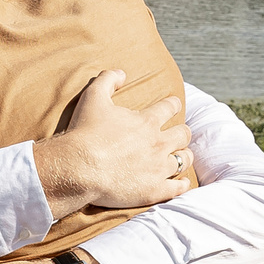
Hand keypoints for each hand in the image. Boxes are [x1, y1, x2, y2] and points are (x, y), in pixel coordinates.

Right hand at [29, 70, 193, 218]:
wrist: (79, 167)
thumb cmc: (84, 132)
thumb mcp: (93, 97)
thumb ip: (108, 79)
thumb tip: (121, 73)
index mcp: (147, 121)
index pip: (170, 107)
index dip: (172, 104)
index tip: (173, 105)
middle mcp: (158, 143)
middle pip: (182, 134)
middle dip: (182, 132)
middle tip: (179, 133)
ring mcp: (158, 168)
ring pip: (184, 160)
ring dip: (184, 156)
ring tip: (183, 156)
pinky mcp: (154, 190)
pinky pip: (178, 187)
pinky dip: (182, 184)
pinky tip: (182, 182)